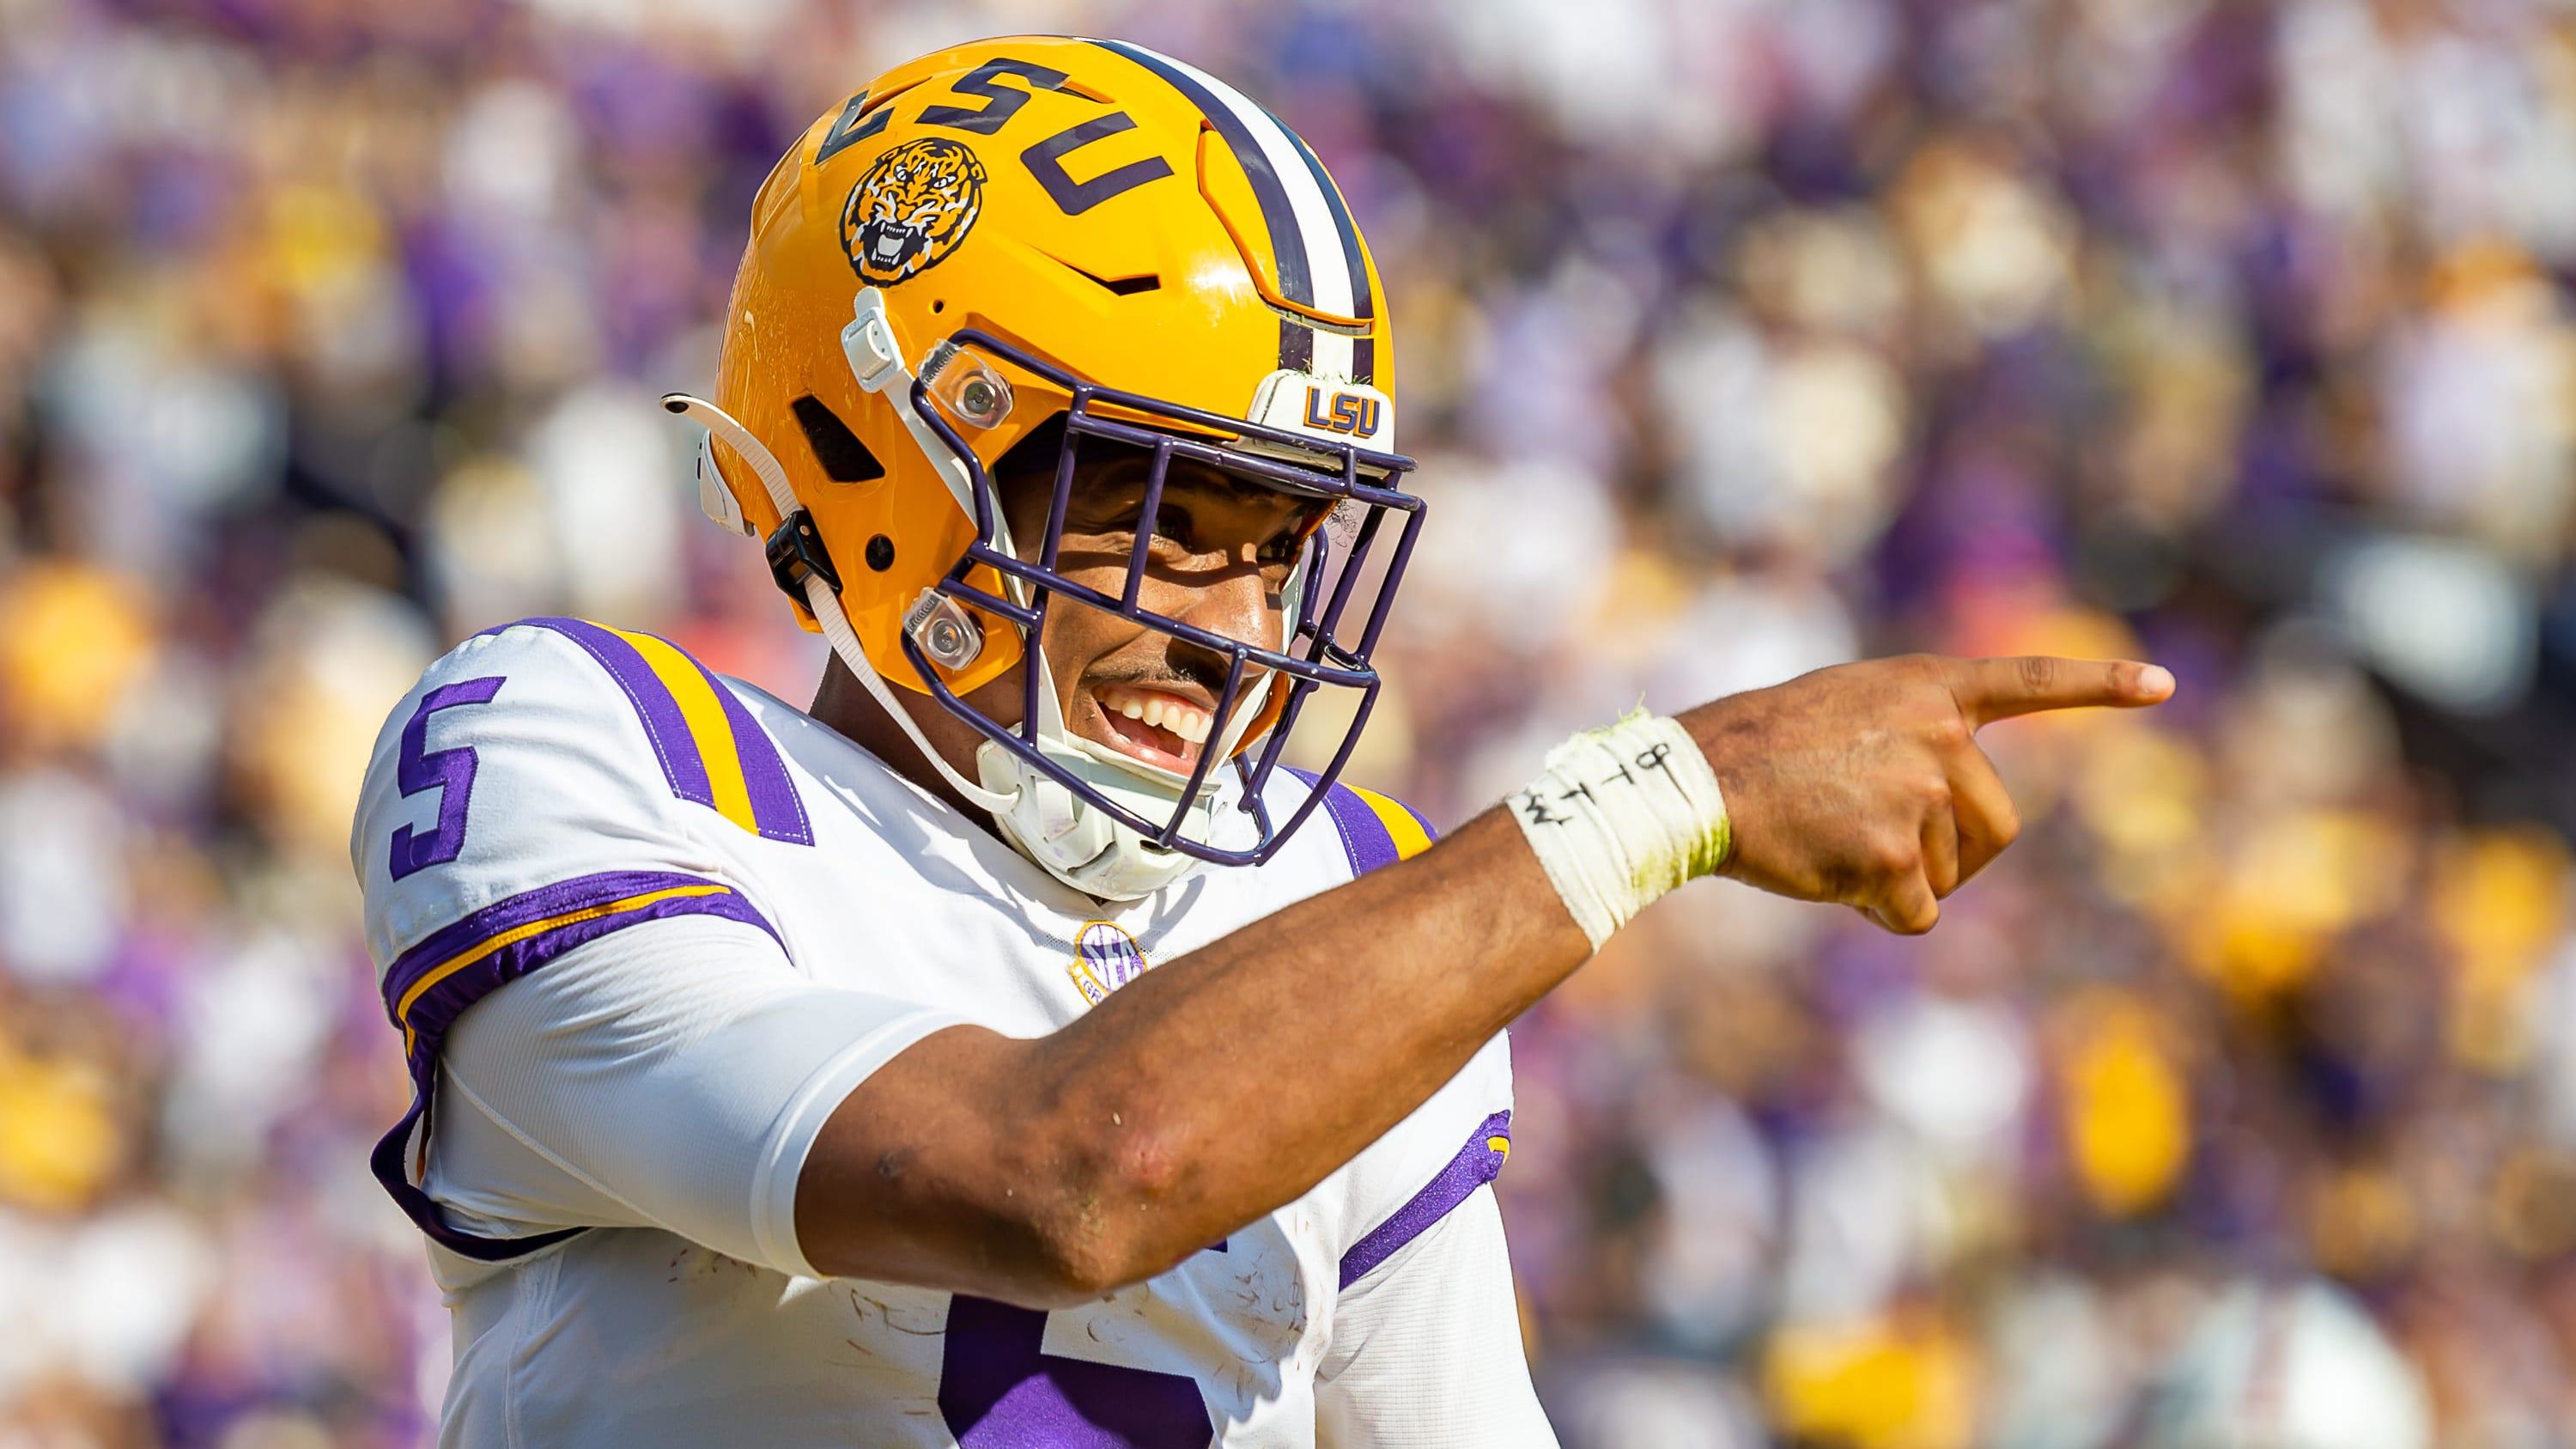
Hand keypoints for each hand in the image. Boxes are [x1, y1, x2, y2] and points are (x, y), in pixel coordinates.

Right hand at [1681, 654, 2174, 933]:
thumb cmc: (1760, 749)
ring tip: (1834, 841)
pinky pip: (1916, 913)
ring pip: (1953, 873)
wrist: (1700, 780)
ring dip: (1906, 879)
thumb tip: (1954, 828)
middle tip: (1886, 851)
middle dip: (1956, 856)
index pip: (2028, 681)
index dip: (2099, 685)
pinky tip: (1829, 876)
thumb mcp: (1850, 712)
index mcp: (1928, 688)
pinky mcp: (1894, 855)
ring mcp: (1921, 793)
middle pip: (1997, 826)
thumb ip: (1914, 739)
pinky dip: (1879, 912)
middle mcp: (1940, 734)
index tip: (2163, 685)